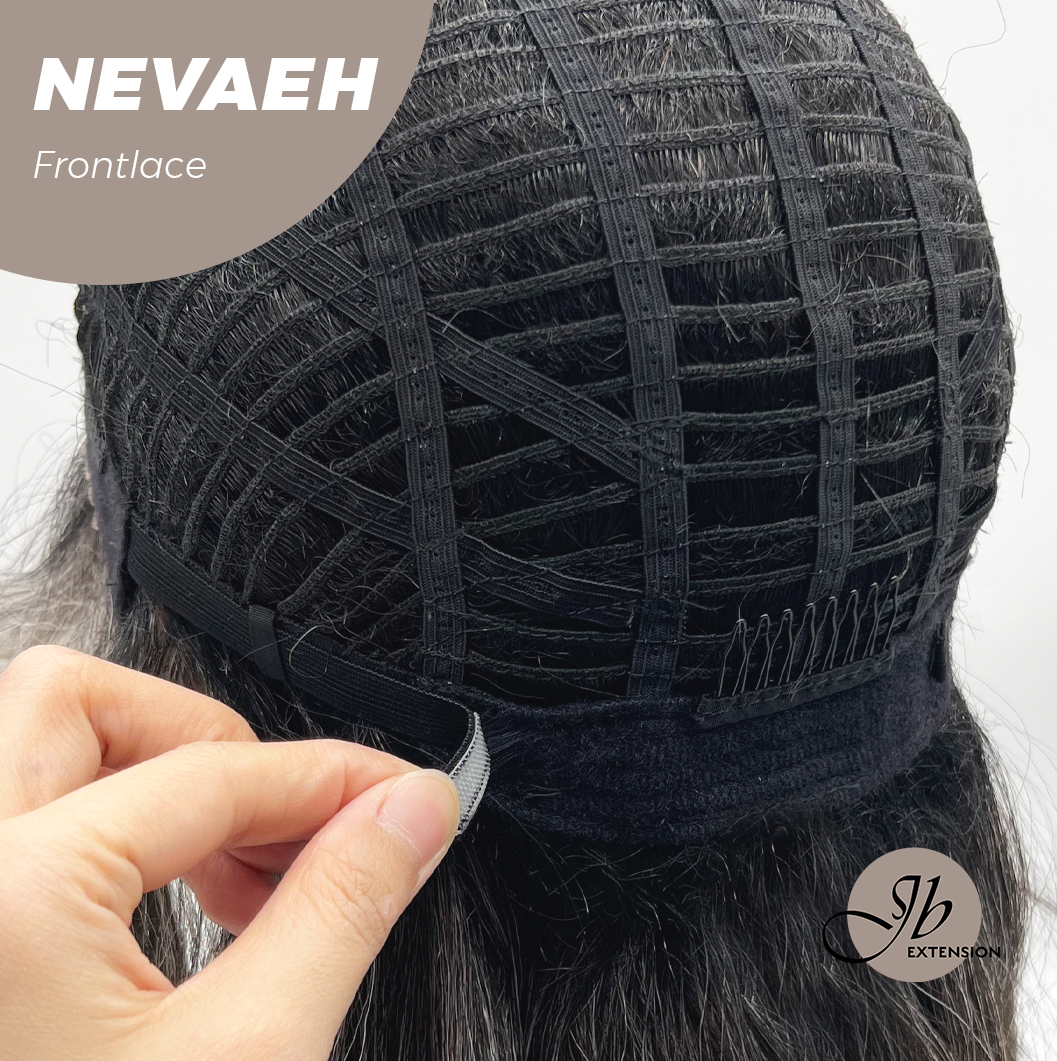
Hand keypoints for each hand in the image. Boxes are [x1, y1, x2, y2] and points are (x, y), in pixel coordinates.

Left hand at [0, 645, 460, 1060]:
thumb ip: (341, 910)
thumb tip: (408, 815)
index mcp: (4, 897)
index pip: (213, 772)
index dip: (332, 776)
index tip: (401, 794)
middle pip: (81, 704)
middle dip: (207, 747)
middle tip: (288, 825)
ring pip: (43, 748)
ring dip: (158, 784)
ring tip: (238, 877)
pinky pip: (29, 821)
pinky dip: (118, 837)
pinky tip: (175, 912)